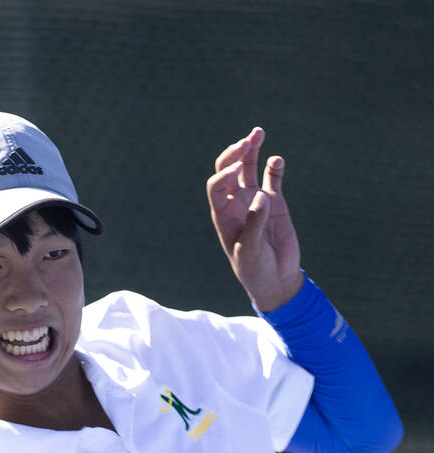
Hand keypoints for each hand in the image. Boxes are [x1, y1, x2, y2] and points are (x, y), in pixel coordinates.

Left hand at [206, 127, 302, 311]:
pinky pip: (273, 177)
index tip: (236, 172)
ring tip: (258, 132)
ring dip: (252, 150)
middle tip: (247, 141)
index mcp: (224, 215)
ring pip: (249, 168)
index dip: (223, 174)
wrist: (276, 280)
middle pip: (229, 170)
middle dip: (234, 154)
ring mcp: (256, 201)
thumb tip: (260, 197)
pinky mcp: (275, 202)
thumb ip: (254, 224)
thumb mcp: (251, 251)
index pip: (216, 186)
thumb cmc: (256, 270)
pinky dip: (274, 167)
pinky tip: (277, 161)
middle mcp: (237, 204)